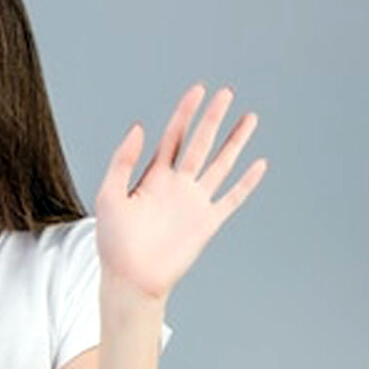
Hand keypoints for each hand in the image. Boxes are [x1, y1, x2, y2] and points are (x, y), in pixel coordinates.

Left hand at [95, 83, 268, 301]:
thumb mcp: (109, 195)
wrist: (131, 278)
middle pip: (200, 143)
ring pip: (220, 164)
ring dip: (235, 142)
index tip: (197, 90)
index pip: (173, 136)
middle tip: (226, 93)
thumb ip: (123, 160)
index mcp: (153, 176)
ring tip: (249, 118)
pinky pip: (232, 198)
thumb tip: (139, 126)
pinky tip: (259, 164)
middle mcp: (177, 184)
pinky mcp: (207, 222)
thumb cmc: (114, 241)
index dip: (185, 112)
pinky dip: (246, 182)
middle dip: (213, 118)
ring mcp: (194, 202)